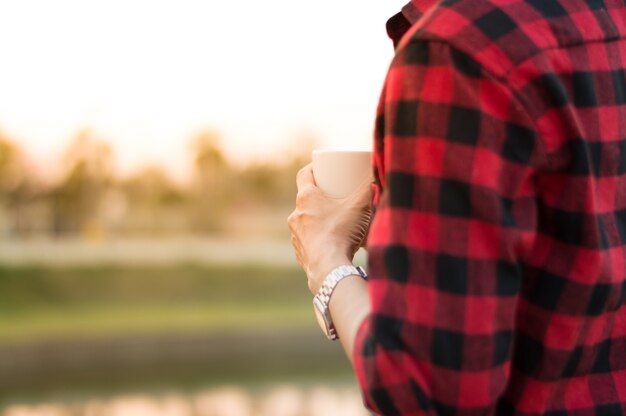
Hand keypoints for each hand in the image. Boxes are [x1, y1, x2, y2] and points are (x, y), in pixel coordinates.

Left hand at [287, 164, 371, 293]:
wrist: (328, 269)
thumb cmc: (341, 232)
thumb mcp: (359, 204)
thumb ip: (370, 185)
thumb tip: (379, 167)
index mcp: (306, 198)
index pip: (304, 175)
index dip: (314, 169)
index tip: (323, 169)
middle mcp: (296, 216)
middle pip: (307, 199)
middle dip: (321, 197)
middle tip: (337, 197)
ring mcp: (296, 236)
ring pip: (307, 222)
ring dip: (319, 220)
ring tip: (337, 222)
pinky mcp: (300, 254)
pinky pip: (308, 242)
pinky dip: (319, 240)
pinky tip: (332, 243)